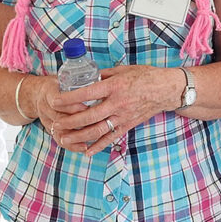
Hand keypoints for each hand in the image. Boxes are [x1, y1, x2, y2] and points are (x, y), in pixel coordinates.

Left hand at [44, 65, 182, 156]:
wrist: (166, 89)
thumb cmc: (145, 76)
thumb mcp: (122, 70)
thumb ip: (103, 75)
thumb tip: (87, 77)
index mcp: (114, 86)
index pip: (86, 94)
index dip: (68, 99)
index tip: (54, 101)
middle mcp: (117, 103)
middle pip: (88, 116)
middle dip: (69, 122)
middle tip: (55, 124)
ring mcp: (123, 116)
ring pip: (97, 130)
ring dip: (79, 136)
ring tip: (64, 139)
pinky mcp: (128, 125)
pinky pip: (111, 138)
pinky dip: (98, 146)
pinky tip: (87, 151)